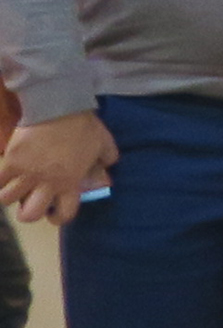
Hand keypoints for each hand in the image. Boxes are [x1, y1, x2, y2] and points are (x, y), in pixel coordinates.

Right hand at [0, 110, 116, 223]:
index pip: (65, 213)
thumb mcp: (105, 145)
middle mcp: (47, 184)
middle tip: (28, 204)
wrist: (59, 109)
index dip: (59, 218)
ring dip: (8, 197)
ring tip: (11, 190)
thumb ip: (107, 160)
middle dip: (28, 214)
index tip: (54, 214)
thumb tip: (107, 167)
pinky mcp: (12, 161)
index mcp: (71, 183)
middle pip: (30, 214)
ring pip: (8, 199)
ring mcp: (27, 173)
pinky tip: (1, 179)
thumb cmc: (84, 127)